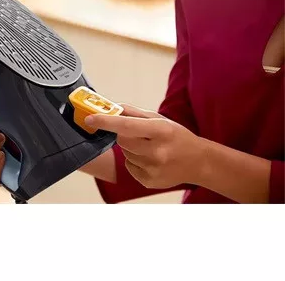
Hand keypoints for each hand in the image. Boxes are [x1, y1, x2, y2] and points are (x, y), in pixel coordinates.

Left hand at [85, 105, 205, 188]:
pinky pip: (129, 167)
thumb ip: (133, 113)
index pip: (126, 126)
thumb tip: (112, 107)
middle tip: (138, 134)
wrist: (199, 162)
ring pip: (125, 153)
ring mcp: (153, 169)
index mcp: (161, 131)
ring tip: (149, 148)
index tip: (90, 119)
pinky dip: (134, 161)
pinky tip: (150, 160)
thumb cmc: (177, 136)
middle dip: (123, 134)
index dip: (106, 122)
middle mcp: (157, 152)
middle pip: (121, 140)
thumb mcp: (159, 119)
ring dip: (130, 148)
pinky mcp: (148, 182)